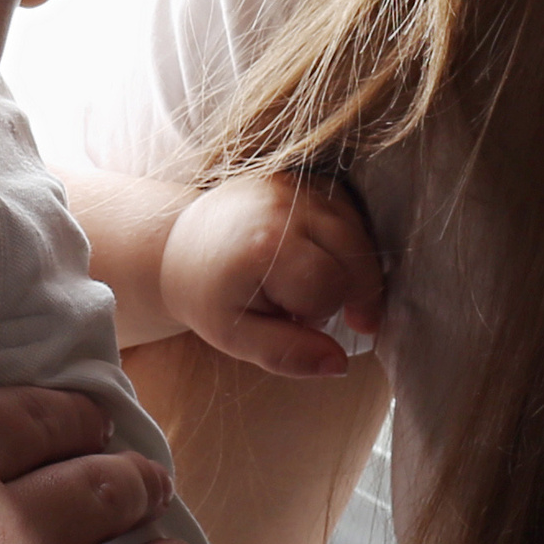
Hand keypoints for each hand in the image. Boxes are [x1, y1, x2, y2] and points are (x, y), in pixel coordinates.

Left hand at [159, 172, 382, 378]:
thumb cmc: (210, 294)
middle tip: (303, 306)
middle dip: (342, 293)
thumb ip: (287, 355)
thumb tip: (340, 364)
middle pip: (356, 259)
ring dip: (347, 268)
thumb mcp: (236, 336)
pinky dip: (346, 243)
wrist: (183, 245)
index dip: (318, 313)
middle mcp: (286, 204)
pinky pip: (351, 214)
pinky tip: (318, 259)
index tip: (290, 317)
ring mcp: (296, 185)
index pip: (331, 288)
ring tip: (307, 282)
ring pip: (360, 236)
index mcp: (266, 243)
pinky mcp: (303, 179)